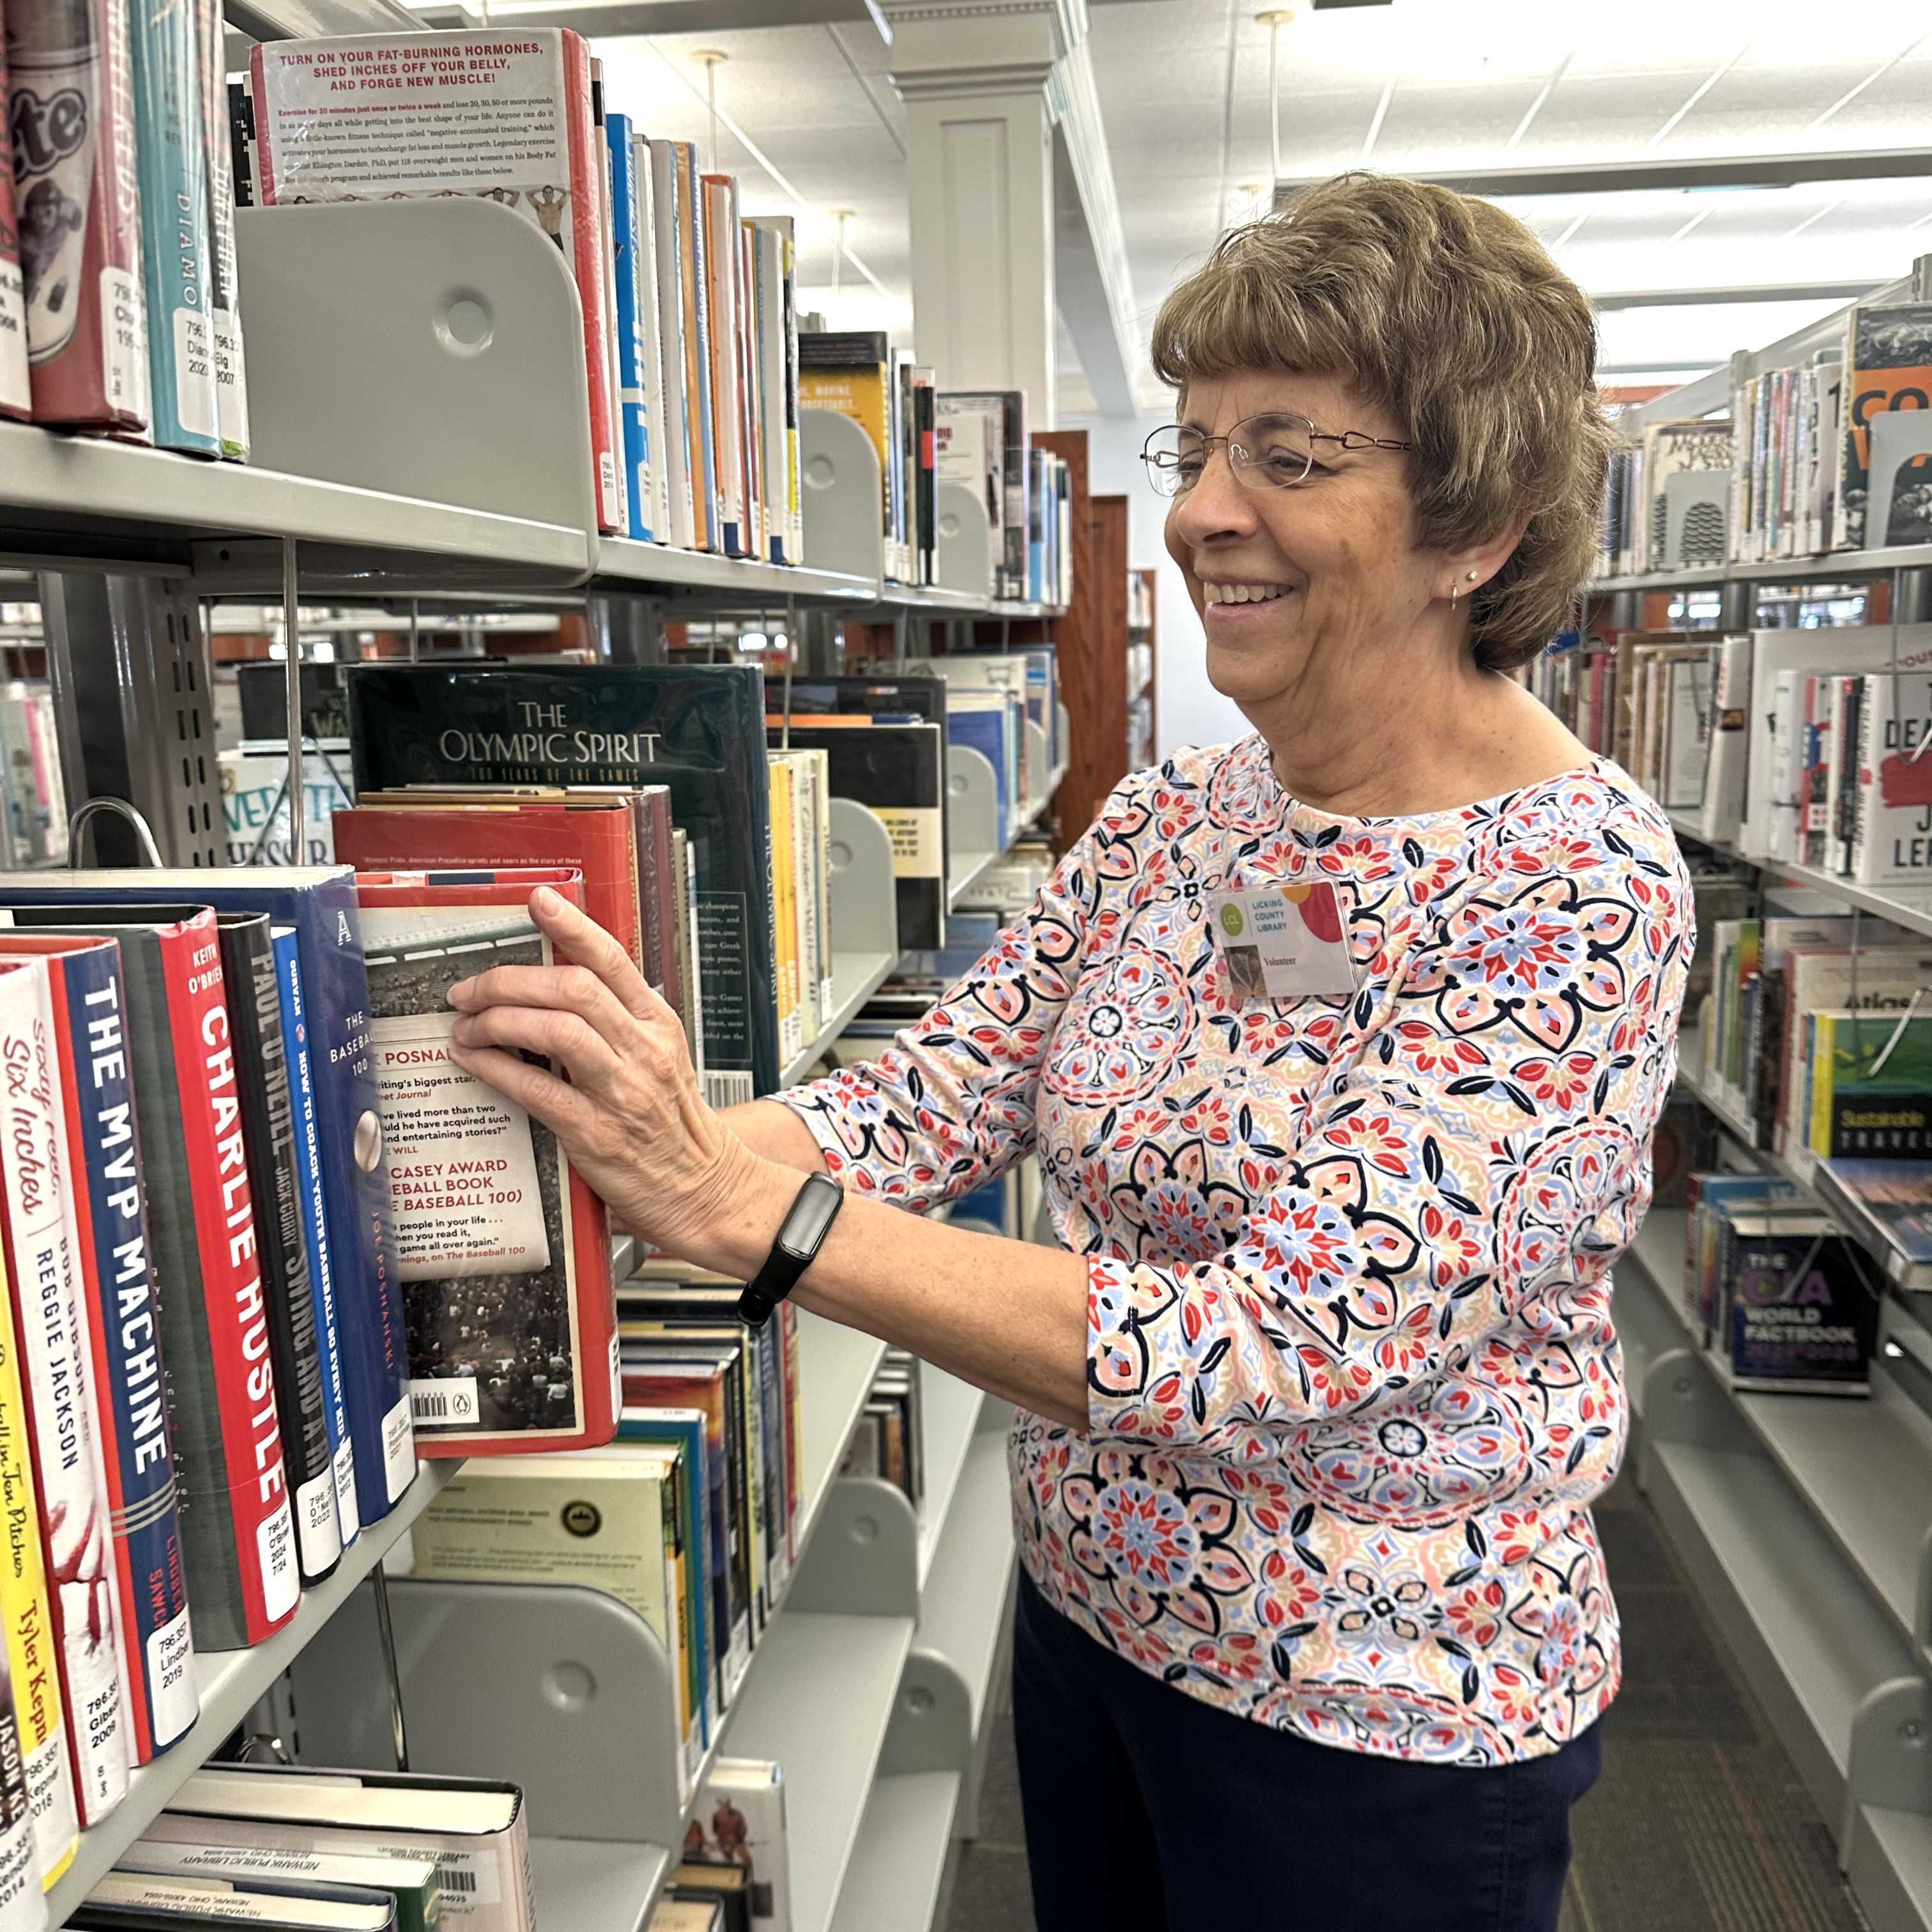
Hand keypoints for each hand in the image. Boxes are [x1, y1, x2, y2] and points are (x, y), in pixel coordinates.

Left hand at [445, 886, 772, 1266]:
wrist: (704, 1189)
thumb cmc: (673, 1124)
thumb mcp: (660, 1057)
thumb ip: (618, 1020)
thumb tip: (556, 983)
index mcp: (657, 1025)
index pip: (613, 960)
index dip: (572, 926)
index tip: (538, 902)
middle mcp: (643, 1051)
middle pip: (572, 988)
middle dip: (508, 980)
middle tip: (469, 989)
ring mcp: (623, 1092)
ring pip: (555, 1031)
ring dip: (498, 1020)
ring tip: (466, 1025)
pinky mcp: (597, 1135)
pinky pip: (537, 1090)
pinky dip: (496, 1069)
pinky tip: (473, 1060)